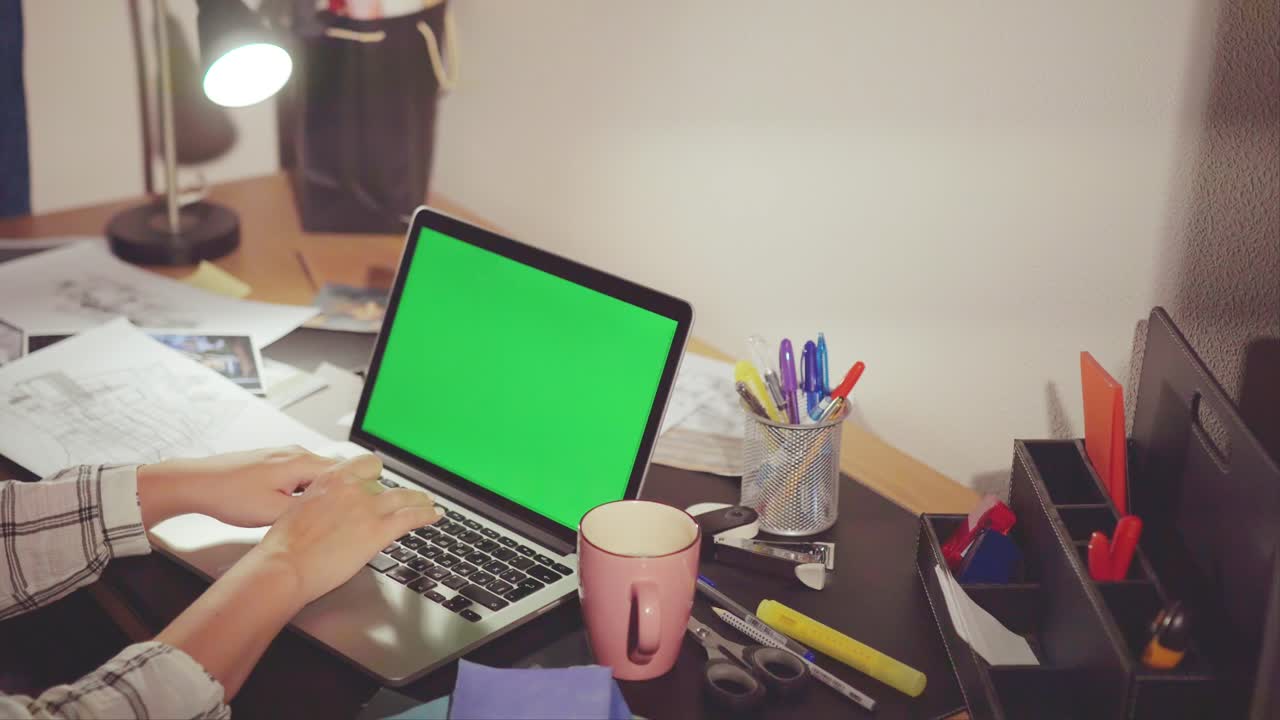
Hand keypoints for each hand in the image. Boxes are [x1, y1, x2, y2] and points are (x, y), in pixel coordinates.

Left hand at [137, 446, 341, 527]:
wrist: (198, 483)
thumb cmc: (229, 495)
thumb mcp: (274, 513)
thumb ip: (308, 511)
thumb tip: (332, 514)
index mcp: (302, 462)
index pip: (348, 470)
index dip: (361, 488)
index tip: (367, 503)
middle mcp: (296, 453)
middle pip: (334, 472)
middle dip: (340, 493)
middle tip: (344, 515)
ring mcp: (284, 455)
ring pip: (316, 474)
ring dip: (320, 492)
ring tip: (317, 514)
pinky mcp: (274, 462)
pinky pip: (301, 474)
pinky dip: (304, 489)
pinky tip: (295, 505)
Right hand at [249, 453, 441, 604]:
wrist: (285, 565)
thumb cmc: (284, 546)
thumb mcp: (300, 510)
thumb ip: (321, 503)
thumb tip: (328, 510)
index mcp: (331, 480)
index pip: (366, 464)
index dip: (377, 473)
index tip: (381, 479)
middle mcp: (352, 489)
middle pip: (387, 484)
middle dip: (401, 492)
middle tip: (412, 495)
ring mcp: (367, 508)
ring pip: (405, 497)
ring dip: (420, 500)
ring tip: (430, 503)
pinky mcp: (378, 530)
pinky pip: (411, 517)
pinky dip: (427, 515)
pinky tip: (435, 516)